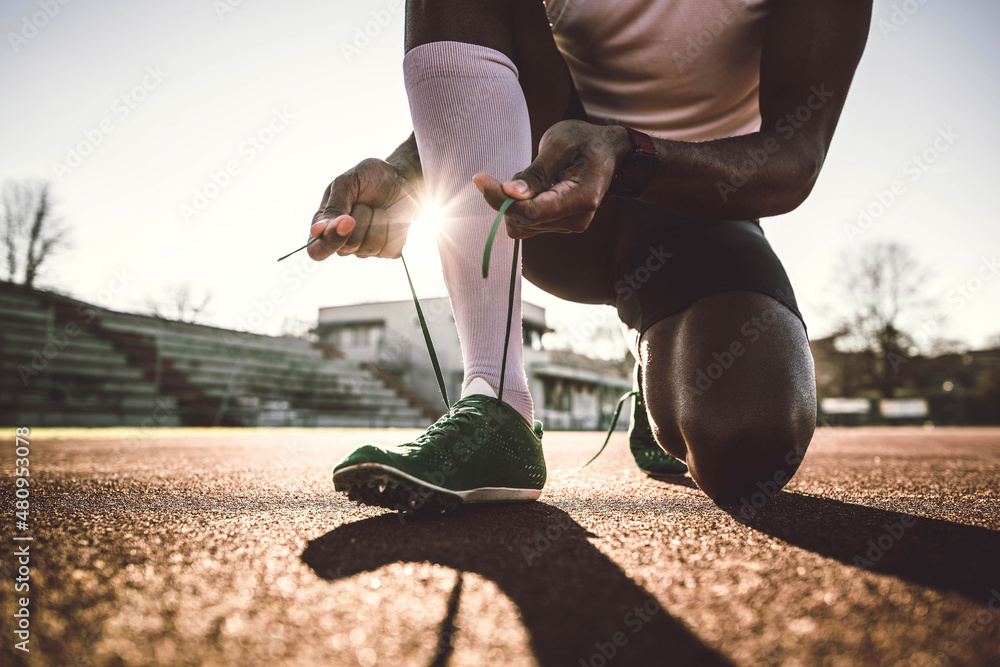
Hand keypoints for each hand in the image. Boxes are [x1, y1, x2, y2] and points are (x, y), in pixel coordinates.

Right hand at [308, 158, 417, 259]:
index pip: (317, 251)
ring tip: (378, 209)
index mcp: (325, 225)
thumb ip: (333, 207)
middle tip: (366, 203)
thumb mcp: (346, 183)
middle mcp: (342, 241)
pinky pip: (390, 249)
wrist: (398, 177)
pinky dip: (394, 230)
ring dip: (379, 222)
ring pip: (370, 246)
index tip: (348, 221)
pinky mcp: (386, 250)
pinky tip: (392, 219)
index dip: (330, 242)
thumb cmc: (368, 178)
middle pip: (348, 246)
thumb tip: (317, 232)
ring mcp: (364, 248)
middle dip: (362, 219)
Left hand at [473, 120, 630, 238]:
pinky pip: (528, 223)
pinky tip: (536, 188)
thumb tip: (510, 192)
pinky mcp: (559, 225)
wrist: (608, 151)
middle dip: (508, 197)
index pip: (532, 212)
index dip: (501, 200)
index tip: (481, 179)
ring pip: (523, 224)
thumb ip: (535, 172)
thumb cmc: (585, 141)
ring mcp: (568, 225)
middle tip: (519, 170)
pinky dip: (522, 206)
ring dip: (516, 201)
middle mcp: (575, 219)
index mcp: (581, 198)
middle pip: (524, 220)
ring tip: (537, 176)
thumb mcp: (559, 144)